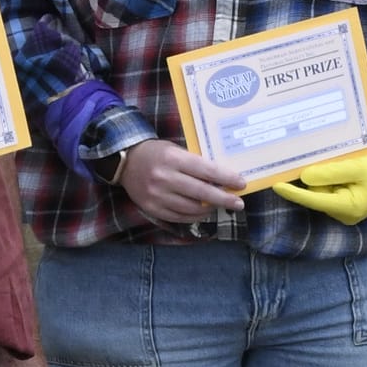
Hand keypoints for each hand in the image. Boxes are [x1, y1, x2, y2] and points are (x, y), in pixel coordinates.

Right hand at [117, 137, 246, 225]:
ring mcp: (157, 195)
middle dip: (224, 198)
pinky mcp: (152, 208)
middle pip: (202, 192)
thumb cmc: (156, 153)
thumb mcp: (175, 149)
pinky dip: (194, 216)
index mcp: (173, 159)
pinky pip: (179, 217)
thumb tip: (223, 178)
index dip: (226, 178)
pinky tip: (203, 212)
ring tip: (220, 206)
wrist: (125, 162)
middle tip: (239, 203)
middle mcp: (164, 178)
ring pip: (191, 208)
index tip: (241, 184)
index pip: (206, 170)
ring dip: (210, 208)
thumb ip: (196, 163)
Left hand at [273, 96, 366, 224]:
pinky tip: (338, 166)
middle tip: (316, 158)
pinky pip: (328, 188)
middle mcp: (343, 213)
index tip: (276, 185)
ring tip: (340, 162)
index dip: (293, 193)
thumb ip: (332, 172)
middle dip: (313, 178)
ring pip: (321, 190)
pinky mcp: (345, 201)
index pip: (313, 200)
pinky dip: (329, 177)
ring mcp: (344, 208)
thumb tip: (305, 177)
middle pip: (316, 193)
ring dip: (323, 175)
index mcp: (348, 208)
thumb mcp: (359, 167)